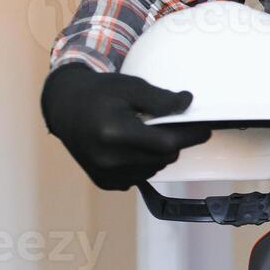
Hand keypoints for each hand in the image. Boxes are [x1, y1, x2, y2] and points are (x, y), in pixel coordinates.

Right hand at [41, 63, 209, 190]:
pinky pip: (139, 176)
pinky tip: (129, 146)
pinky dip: (143, 162)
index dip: (191, 135)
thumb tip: (188, 103)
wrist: (64, 107)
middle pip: (165, 157)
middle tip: (167, 124)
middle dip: (173, 141)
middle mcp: (109, 159)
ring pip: (155, 168)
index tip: (205, 129)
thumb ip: (160, 99)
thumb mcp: (130, 87)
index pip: (168, 143)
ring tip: (141, 133)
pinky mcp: (105, 182)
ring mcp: (106, 174)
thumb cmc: (99, 94)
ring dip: (157, 153)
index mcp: (114, 133)